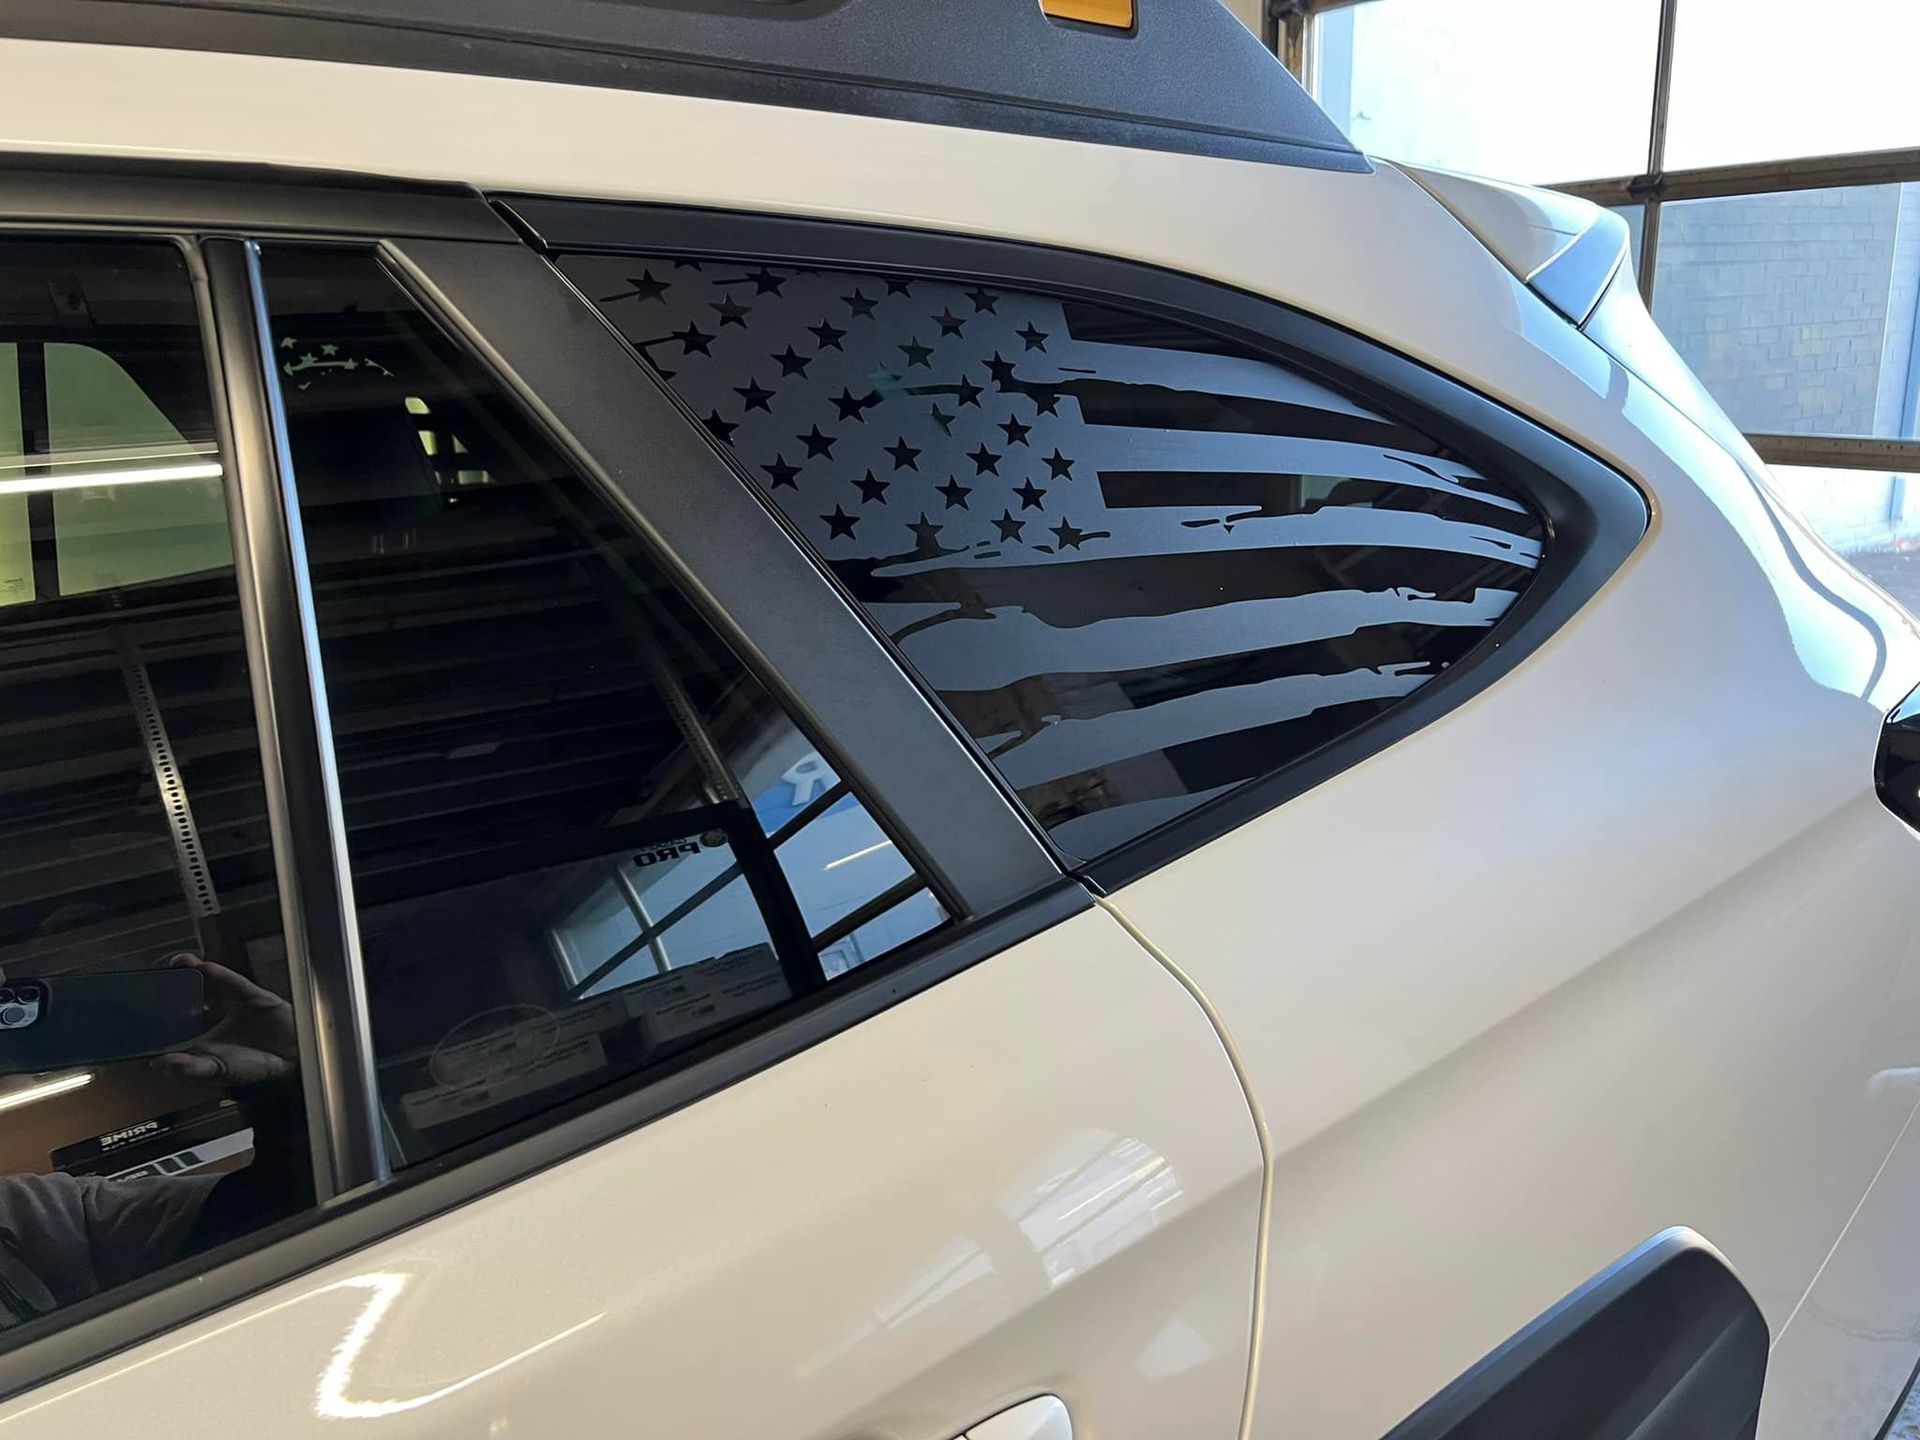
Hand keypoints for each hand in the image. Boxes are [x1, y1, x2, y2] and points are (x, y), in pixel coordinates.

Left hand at [152, 954, 298, 1086]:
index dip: (159, 1008)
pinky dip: (219, 974)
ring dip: (192, 971)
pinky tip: (204, 967)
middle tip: (155, 975)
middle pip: (189, 993)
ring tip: (176, 963)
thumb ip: (188, 1068)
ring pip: (208, 982)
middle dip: (173, 983)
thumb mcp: (215, 1071)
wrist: (292, 1061)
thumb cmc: (254, 1068)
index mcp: (202, 1035)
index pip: (175, 1018)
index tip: (139, 1000)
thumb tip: (157, 1064)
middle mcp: (214, 1016)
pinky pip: (233, 981)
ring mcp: (233, 1003)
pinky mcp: (253, 995)